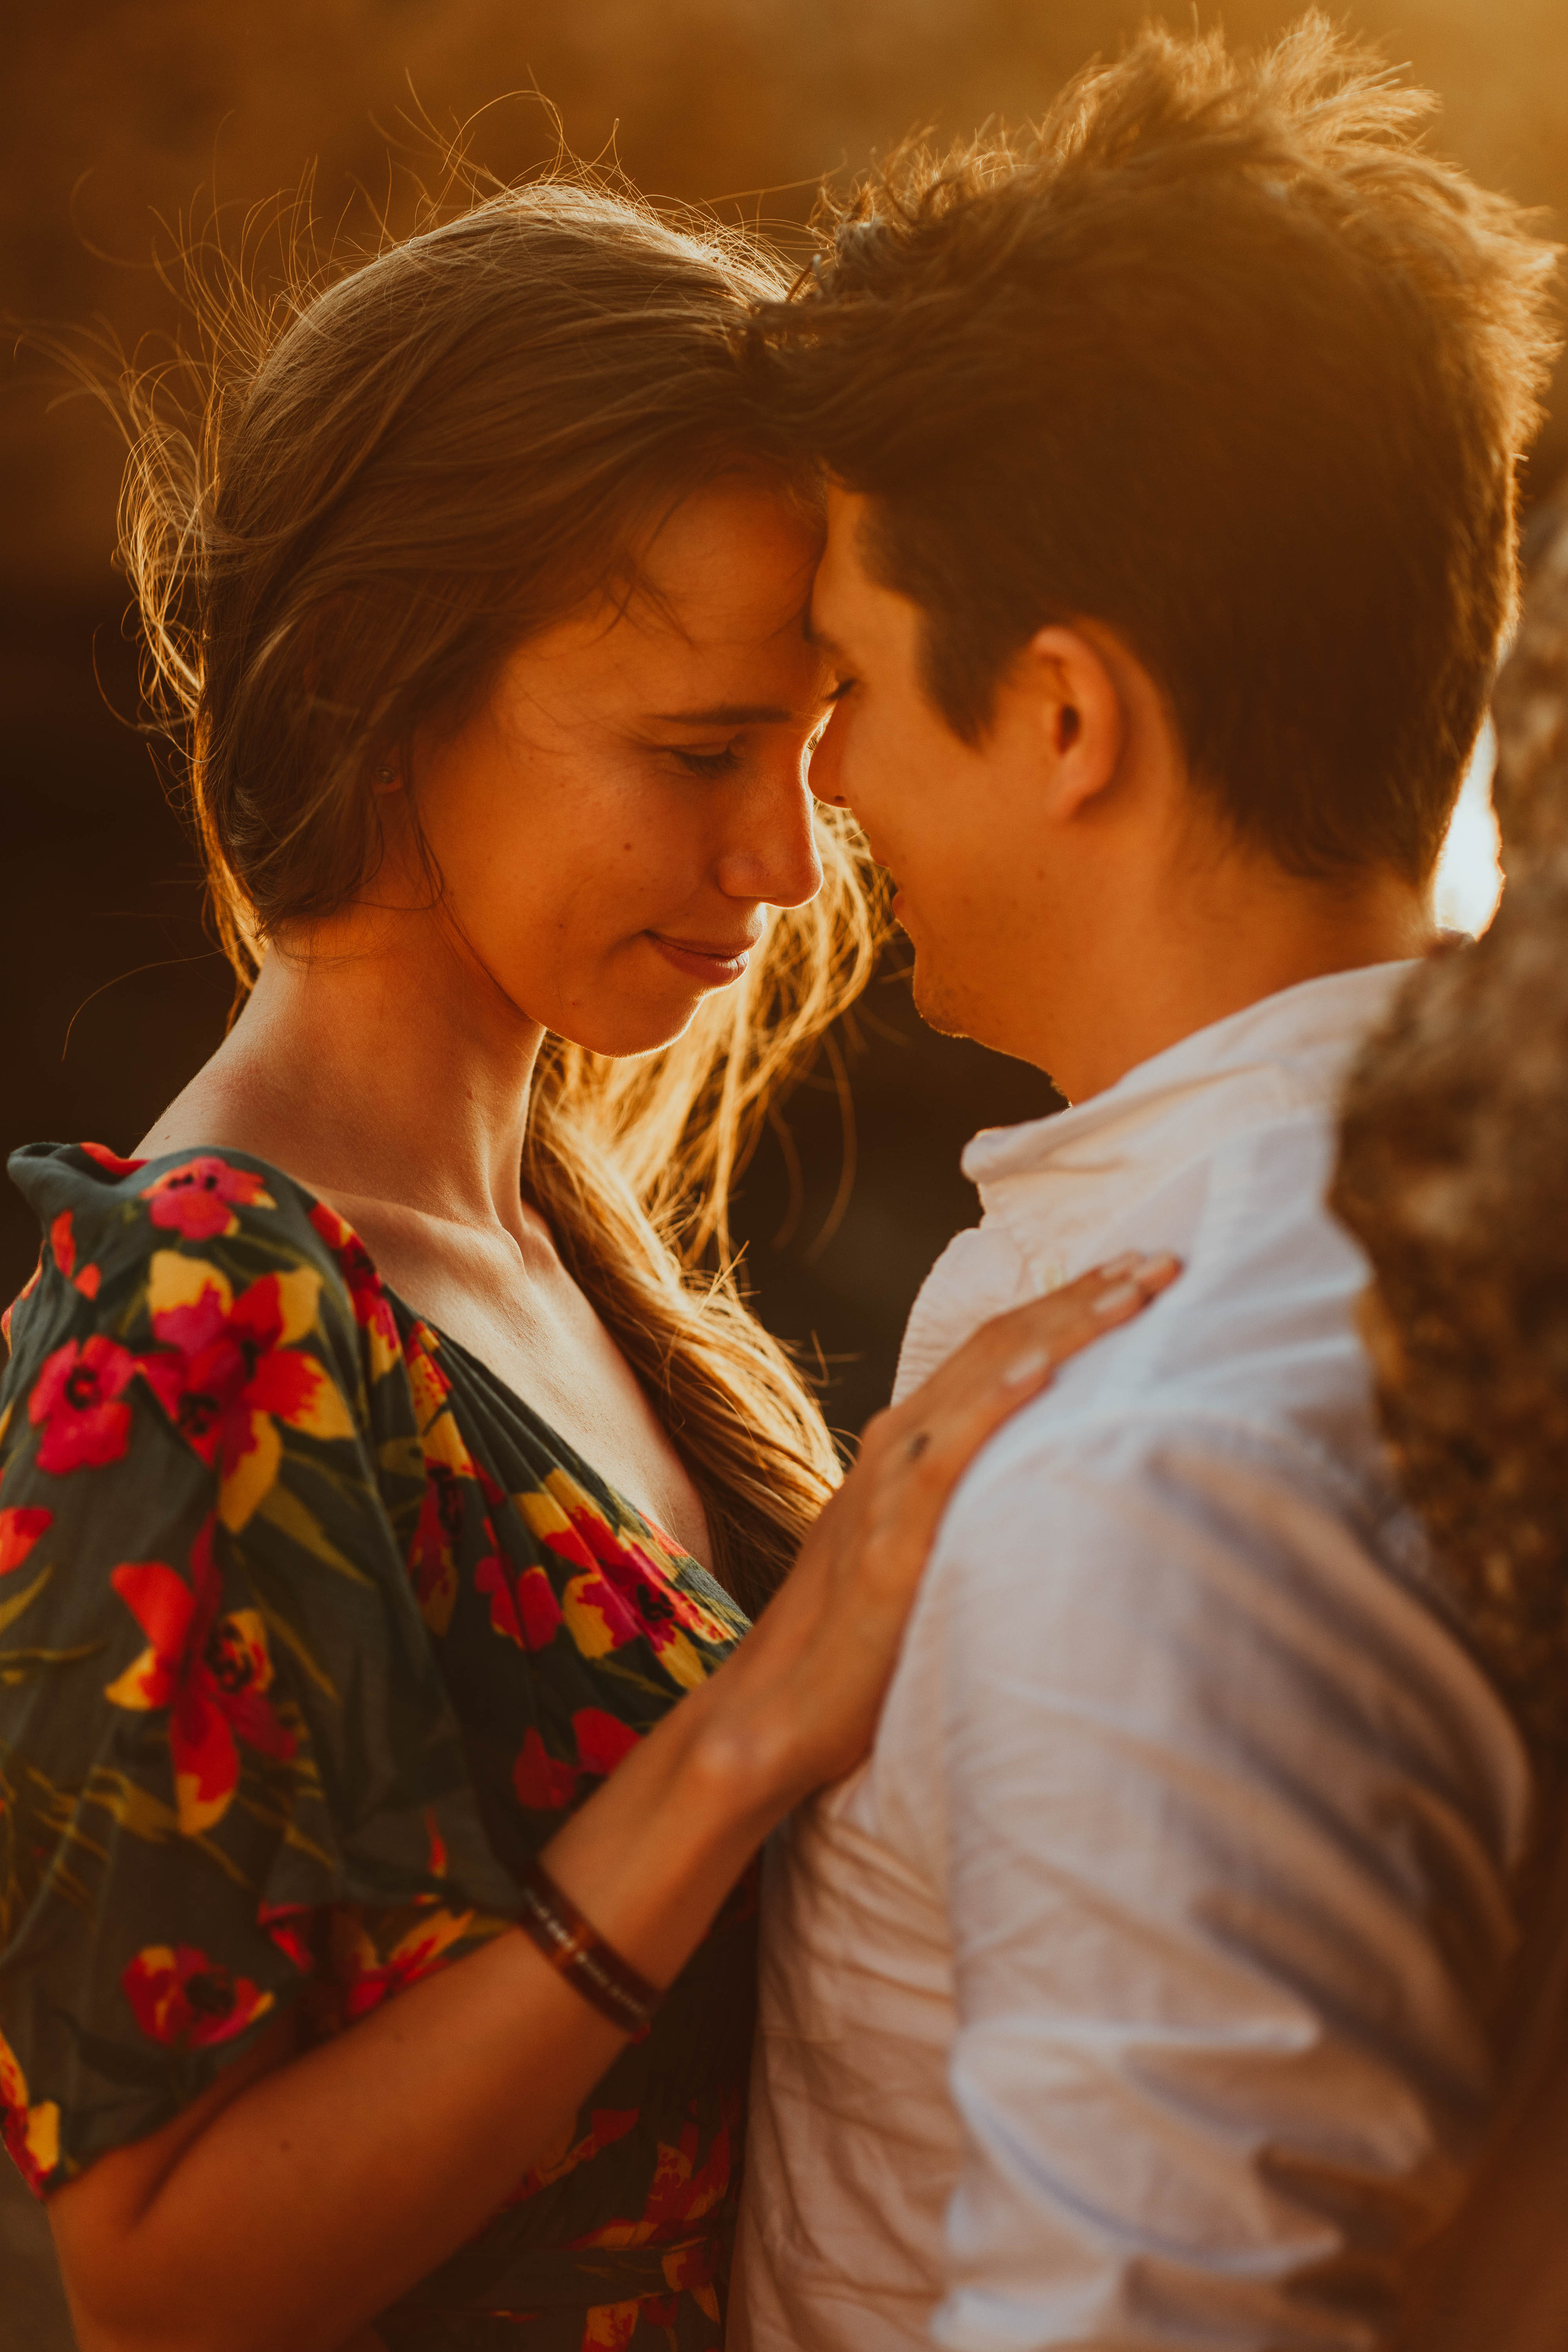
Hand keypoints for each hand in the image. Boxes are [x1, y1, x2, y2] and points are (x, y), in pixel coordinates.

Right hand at [719, 1251, 1180, 1801]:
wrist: (779, 1712)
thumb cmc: (862, 1643)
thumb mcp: (923, 1548)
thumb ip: (968, 1507)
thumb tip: (1045, 1488)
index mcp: (908, 1444)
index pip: (998, 1350)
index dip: (1066, 1305)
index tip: (1135, 1273)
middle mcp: (898, 1445)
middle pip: (1002, 1344)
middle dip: (1085, 1296)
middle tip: (1162, 1260)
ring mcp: (889, 1486)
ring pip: (984, 1379)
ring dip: (1063, 1327)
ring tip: (1133, 1291)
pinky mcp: (891, 1539)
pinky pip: (947, 1455)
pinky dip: (995, 1402)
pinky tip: (1044, 1369)